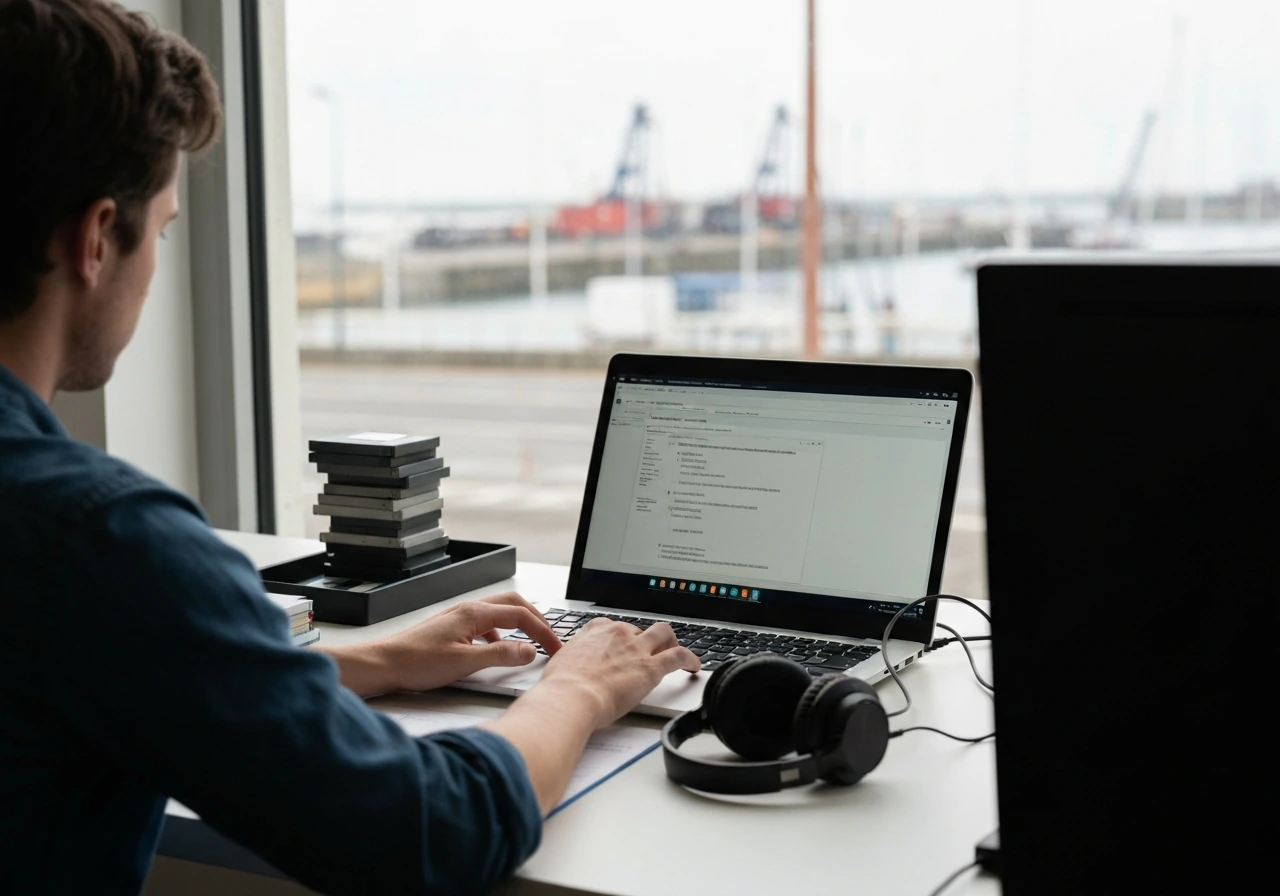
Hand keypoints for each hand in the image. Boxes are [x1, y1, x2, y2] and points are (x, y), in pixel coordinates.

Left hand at [325, 593, 560, 695]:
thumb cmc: (417, 663)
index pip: (521, 615)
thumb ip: (501, 656)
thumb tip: (529, 651)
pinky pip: (485, 623)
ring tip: (530, 642)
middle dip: (536, 619)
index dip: (543, 631)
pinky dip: (500, 633)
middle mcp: (468, 609)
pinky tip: (495, 650)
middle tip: (550, 639)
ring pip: (499, 611)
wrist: (384, 663)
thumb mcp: (465, 663)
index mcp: (475, 613)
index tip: (556, 648)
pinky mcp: (451, 627)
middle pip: (513, 604)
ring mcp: (459, 616)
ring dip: (519, 623)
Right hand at [532, 618, 699, 728]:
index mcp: (595, 631)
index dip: (621, 636)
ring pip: (664, 633)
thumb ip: (572, 661)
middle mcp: (618, 634)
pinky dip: (690, 659)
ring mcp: (636, 648)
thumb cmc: (561, 686)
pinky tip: (693, 666)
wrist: (571, 696)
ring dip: (671, 641)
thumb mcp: (561, 663)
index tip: (623, 644)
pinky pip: (678, 656)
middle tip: (649, 650)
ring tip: (675, 651)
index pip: (614, 626)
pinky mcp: (651, 667)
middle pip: (639, 629)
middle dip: (646, 638)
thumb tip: (568, 669)